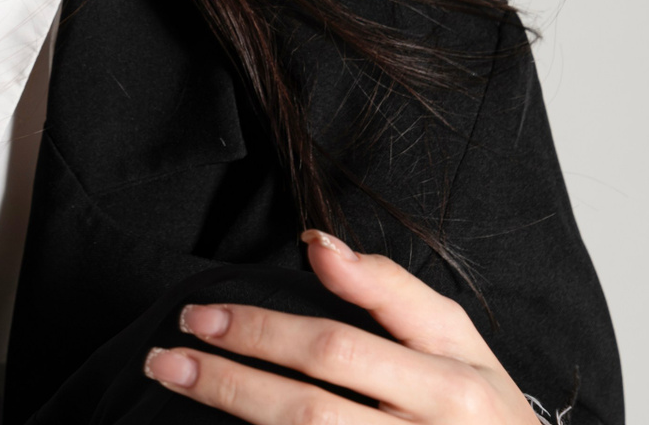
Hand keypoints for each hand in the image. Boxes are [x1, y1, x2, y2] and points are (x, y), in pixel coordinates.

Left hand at [142, 230, 541, 423]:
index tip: (201, 313)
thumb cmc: (481, 410)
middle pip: (306, 408)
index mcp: (449, 386)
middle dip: (227, 377)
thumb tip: (315, 241)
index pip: (336, 349)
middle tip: (166, 354)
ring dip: (231, 411)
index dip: (260, 329)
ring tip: (175, 383)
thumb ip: (389, 289)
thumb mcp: (459, 340)